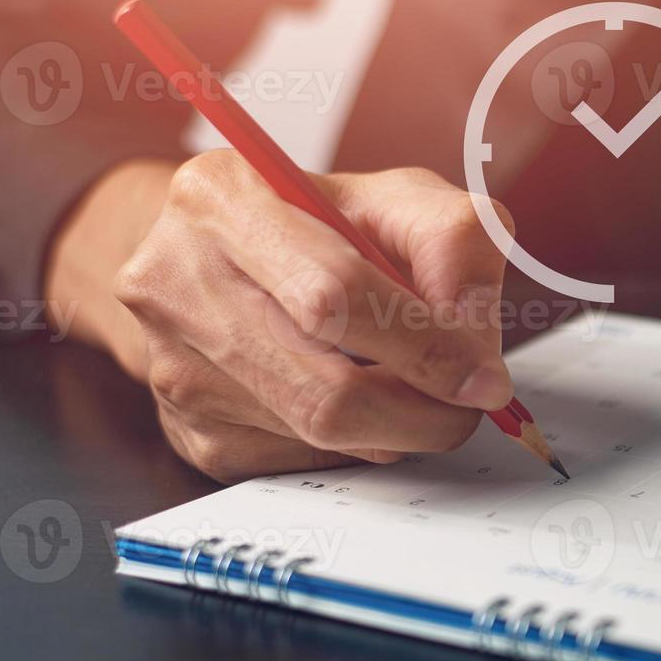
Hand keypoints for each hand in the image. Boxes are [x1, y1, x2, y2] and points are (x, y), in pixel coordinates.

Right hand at [50, 151, 514, 481]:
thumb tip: (476, 342)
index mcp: (223, 199)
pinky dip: (360, 441)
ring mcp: (175, 369)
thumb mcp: (395, 197)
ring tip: (421, 389)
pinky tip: (364, 400)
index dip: (424, 347)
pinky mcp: (193, 434)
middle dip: (423, 409)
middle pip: (328, 389)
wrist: (217, 257)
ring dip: (400, 428)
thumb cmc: (316, 223)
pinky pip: (305, 462)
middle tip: (469, 403)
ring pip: (322, 435)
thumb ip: (454, 240)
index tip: (484, 376)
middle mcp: (176, 284)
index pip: (334, 296)